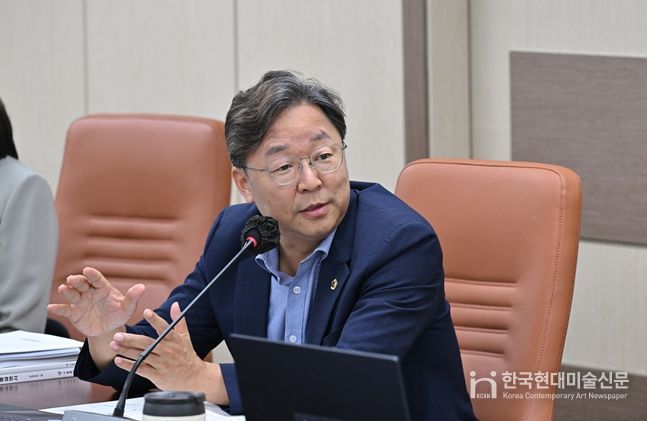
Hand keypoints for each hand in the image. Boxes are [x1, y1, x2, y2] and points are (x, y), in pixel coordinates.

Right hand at [47, 267, 144, 337]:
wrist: (108, 330)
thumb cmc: (117, 315)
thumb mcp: (127, 308)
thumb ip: (132, 298)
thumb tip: (142, 287)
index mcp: (103, 288)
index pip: (97, 279)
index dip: (93, 274)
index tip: (88, 270)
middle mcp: (89, 292)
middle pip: (82, 284)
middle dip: (77, 280)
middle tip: (72, 279)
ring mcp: (80, 302)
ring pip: (72, 294)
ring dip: (67, 291)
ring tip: (63, 289)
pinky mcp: (73, 313)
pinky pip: (64, 310)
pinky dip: (58, 309)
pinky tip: (52, 308)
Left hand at [110, 302, 227, 403]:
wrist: (193, 378)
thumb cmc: (187, 356)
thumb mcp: (185, 336)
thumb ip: (178, 320)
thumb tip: (175, 304)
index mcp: (174, 340)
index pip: (164, 328)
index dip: (155, 320)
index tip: (147, 312)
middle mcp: (166, 351)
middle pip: (147, 344)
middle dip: (131, 340)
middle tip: (118, 335)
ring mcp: (160, 363)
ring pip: (141, 356)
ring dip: (126, 351)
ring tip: (113, 345)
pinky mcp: (155, 374)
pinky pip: (140, 369)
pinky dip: (128, 365)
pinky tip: (118, 360)